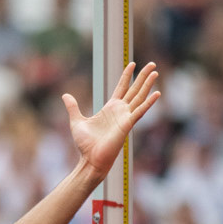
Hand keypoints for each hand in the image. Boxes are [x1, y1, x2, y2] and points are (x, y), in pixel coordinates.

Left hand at [62, 62, 159, 177]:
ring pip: (139, 97)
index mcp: (110, 108)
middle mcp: (120, 111)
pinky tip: (157, 93)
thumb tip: (65, 95)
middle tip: (152, 64)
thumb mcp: (76, 121)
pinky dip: (148, 103)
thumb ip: (73, 107)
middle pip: (134, 89)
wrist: (90, 160)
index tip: (132, 64)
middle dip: (143, 77)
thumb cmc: (85, 145)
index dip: (126, 76)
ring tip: (155, 72)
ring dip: (148, 85)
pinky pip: (140, 111)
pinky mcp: (127, 125)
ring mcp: (125, 117)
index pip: (121, 88)